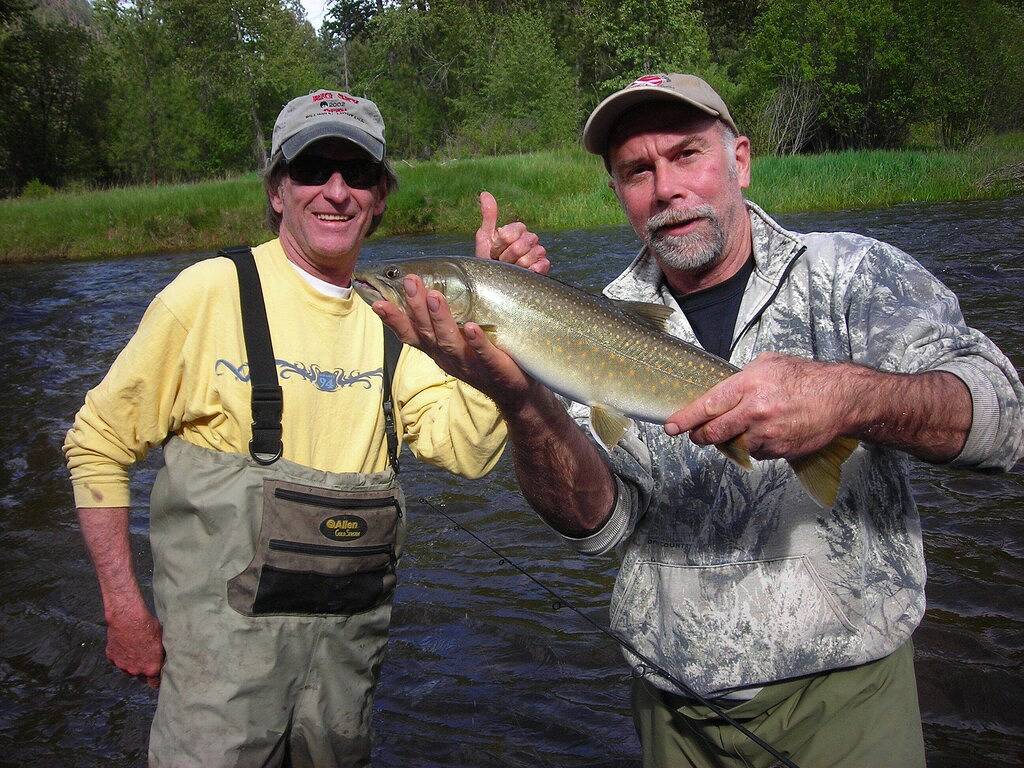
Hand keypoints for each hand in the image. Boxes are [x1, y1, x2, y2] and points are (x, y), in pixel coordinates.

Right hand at [105, 605, 164, 687]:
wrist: (128, 618)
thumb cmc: (148, 627)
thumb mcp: (162, 641)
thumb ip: (161, 655)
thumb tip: (164, 659)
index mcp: (151, 668)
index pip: (155, 683)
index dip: (157, 679)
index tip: (158, 676)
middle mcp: (135, 670)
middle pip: (140, 676)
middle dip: (144, 670)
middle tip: (147, 658)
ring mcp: (121, 665)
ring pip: (128, 668)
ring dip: (132, 663)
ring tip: (136, 648)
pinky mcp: (111, 657)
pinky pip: (117, 660)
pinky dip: (121, 655)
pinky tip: (126, 644)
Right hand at [371, 273, 532, 410]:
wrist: (516, 390)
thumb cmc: (486, 351)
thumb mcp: (462, 328)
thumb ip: (451, 303)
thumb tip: (437, 269)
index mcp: (437, 347)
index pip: (410, 333)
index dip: (393, 319)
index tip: (377, 301)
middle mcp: (447, 356)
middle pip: (426, 333)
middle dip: (416, 307)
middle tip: (411, 281)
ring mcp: (470, 364)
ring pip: (450, 342)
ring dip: (441, 319)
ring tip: (435, 296)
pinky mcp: (495, 369)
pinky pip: (484, 355)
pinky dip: (477, 342)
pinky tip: (472, 327)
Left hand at [475, 191, 549, 273]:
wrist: (493, 280)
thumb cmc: (488, 259)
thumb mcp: (485, 237)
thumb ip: (489, 216)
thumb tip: (484, 193)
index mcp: (517, 230)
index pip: (513, 231)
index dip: (500, 244)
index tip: (494, 250)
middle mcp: (530, 239)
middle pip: (522, 244)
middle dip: (507, 256)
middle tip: (501, 262)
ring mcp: (538, 252)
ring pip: (532, 255)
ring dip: (517, 266)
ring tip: (510, 269)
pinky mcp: (543, 266)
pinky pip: (541, 265)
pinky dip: (530, 271)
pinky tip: (522, 273)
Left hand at [664, 352, 849, 459]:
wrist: (841, 398)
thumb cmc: (805, 378)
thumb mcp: (768, 364)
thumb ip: (741, 379)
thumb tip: (719, 391)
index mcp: (749, 385)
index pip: (708, 405)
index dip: (685, 419)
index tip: (671, 426)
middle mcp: (755, 410)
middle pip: (714, 432)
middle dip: (700, 436)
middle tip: (696, 434)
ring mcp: (767, 433)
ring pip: (733, 445)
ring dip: (731, 440)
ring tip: (746, 425)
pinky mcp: (779, 450)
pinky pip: (755, 453)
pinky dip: (754, 446)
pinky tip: (766, 432)